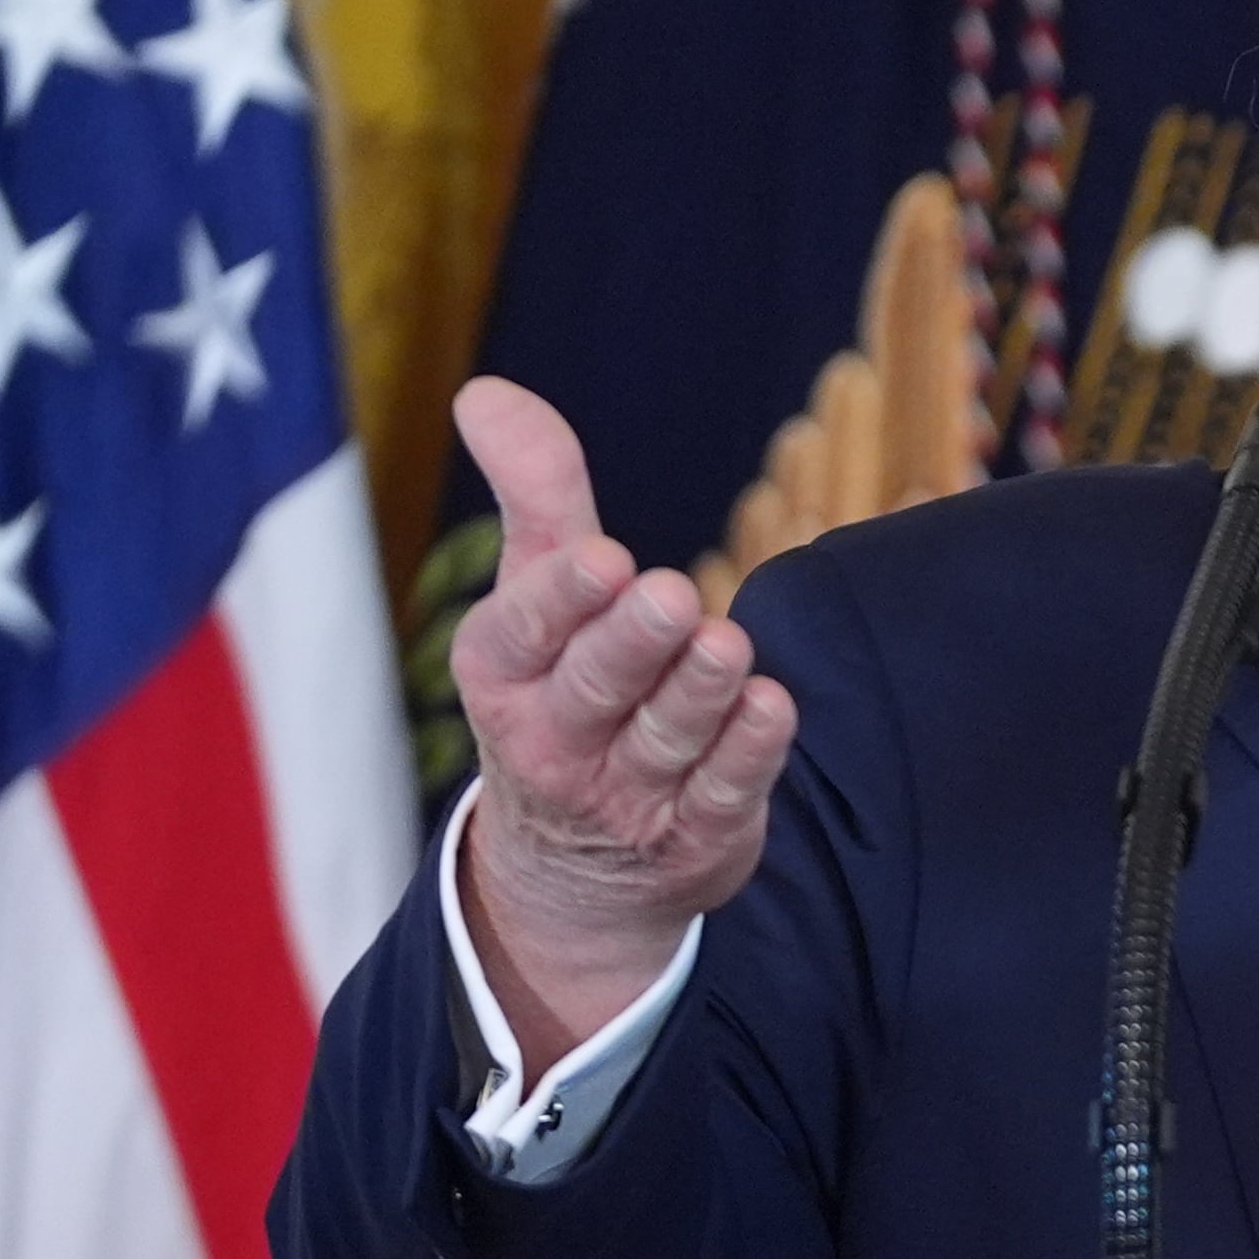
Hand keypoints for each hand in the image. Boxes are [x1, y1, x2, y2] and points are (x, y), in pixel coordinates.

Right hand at [445, 377, 798, 1081]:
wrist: (579, 867)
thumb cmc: (562, 684)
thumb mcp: (538, 591)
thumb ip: (534, 493)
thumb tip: (485, 390)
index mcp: (504, 675)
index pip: (523, 634)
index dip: (562, 600)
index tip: (603, 560)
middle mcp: (555, 742)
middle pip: (597, 687)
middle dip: (634, 641)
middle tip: (670, 596)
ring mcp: (626, 797)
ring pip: (667, 738)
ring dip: (700, 691)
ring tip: (727, 645)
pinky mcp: (695, 835)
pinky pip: (723, 792)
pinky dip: (749, 753)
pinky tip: (773, 708)